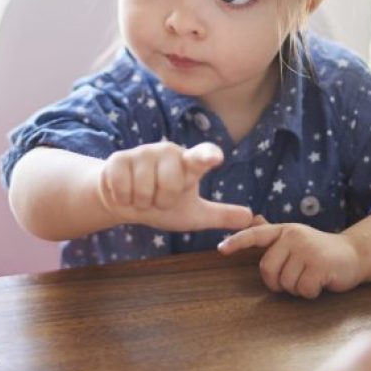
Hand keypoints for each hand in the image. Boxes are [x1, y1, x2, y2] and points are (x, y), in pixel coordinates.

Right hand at [96, 141, 253, 232]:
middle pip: (170, 185)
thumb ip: (220, 215)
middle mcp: (168, 151)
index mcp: (189, 163)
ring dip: (141, 202)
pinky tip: (124, 193)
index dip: (208, 157)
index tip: (216, 158)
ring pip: (144, 189)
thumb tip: (251, 218)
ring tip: (141, 196)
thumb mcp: (192, 214)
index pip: (202, 157)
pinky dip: (123, 198)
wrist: (124, 201)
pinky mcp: (118, 159)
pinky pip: (122, 187)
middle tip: (157, 198)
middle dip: (162, 201)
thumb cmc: (161, 203)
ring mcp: (142, 152)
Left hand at [219, 219, 362, 297]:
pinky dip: (310, 293)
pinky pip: (303, 290)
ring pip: (286, 282)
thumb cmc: (319, 250)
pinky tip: (320, 282)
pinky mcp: (320, 265)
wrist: (354, 254)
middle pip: (267, 269)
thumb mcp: (296, 238)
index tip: (221, 249)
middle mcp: (294, 237)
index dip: (237, 242)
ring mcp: (307, 250)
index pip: (256, 235)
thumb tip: (252, 219)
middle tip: (294, 279)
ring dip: (296, 289)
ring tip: (310, 277)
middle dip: (278, 282)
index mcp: (284, 231)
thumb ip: (274, 234)